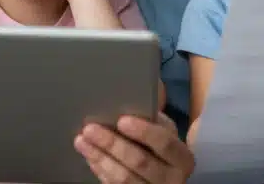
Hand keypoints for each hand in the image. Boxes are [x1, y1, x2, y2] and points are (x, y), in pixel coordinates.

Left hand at [74, 112, 194, 183]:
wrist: (165, 174)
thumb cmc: (160, 144)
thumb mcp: (164, 129)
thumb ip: (153, 114)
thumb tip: (143, 88)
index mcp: (182, 158)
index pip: (165, 143)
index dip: (144, 132)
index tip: (122, 120)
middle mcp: (171, 179)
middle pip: (140, 162)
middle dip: (112, 144)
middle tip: (90, 128)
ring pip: (124, 178)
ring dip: (100, 157)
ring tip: (81, 141)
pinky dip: (99, 169)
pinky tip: (89, 156)